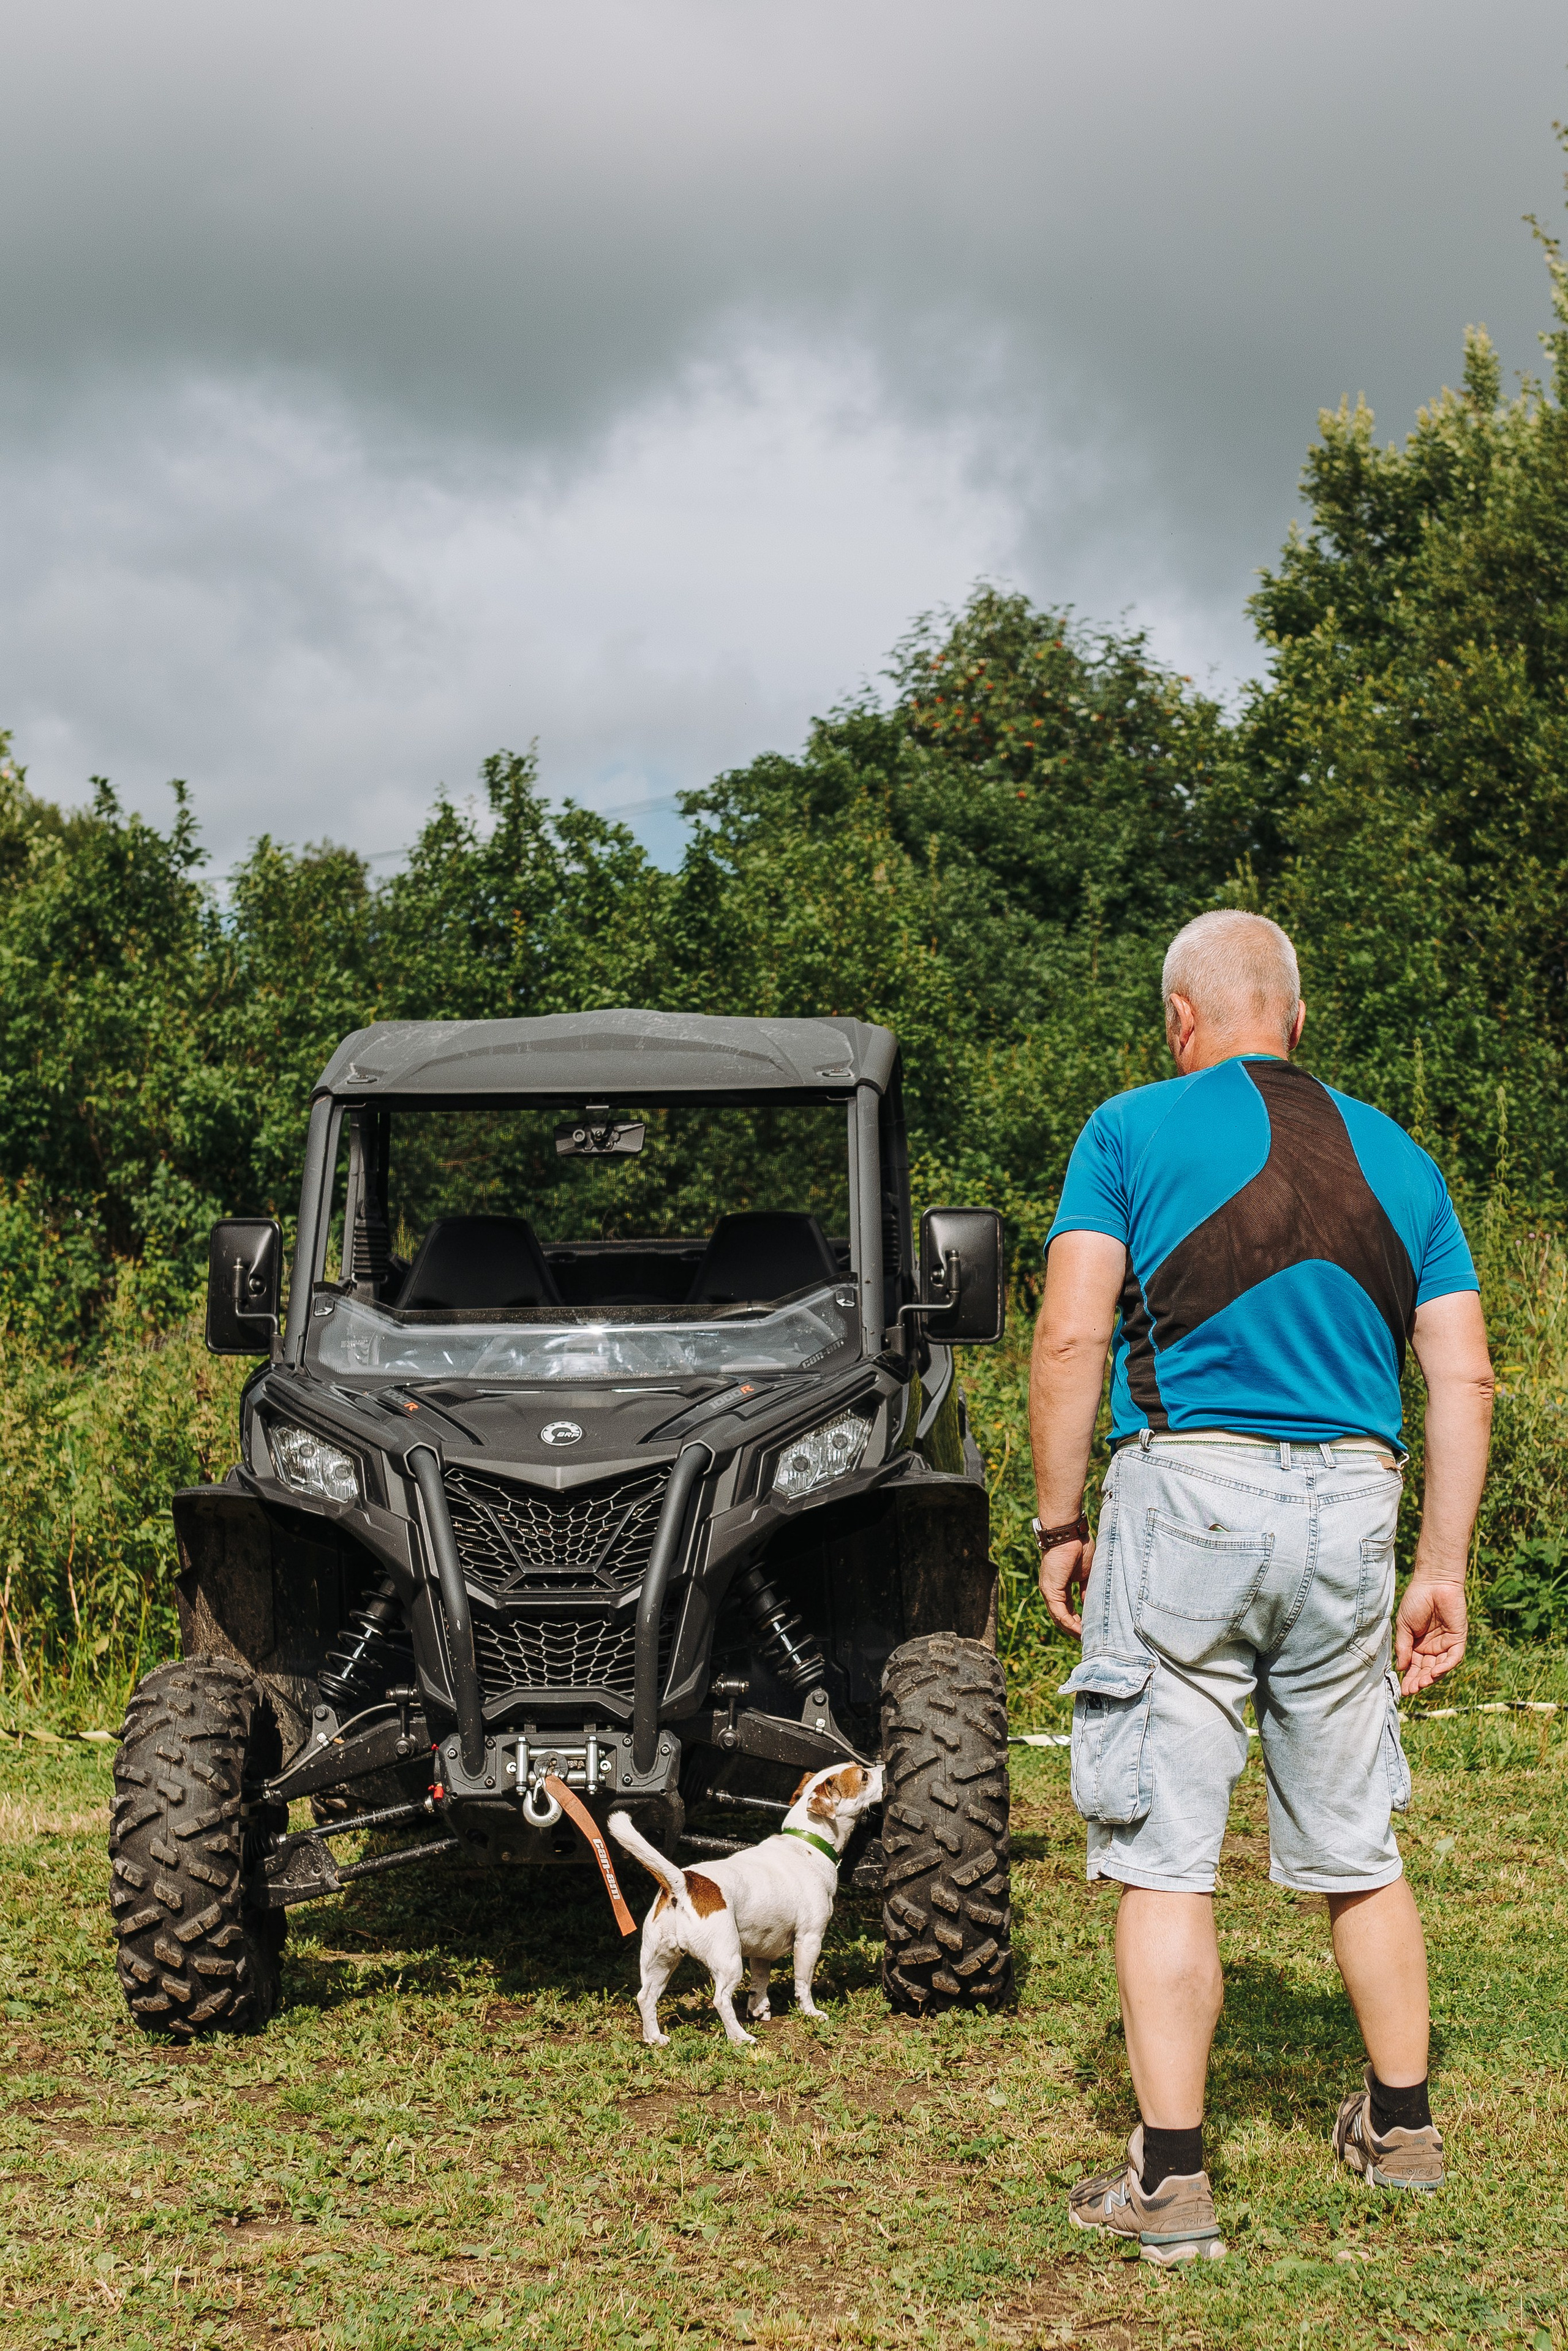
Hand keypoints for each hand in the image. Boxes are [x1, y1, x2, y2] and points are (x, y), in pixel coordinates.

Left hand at [1038, 1534, 1093, 1639]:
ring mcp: (1049, 1591)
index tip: (1089, 1629)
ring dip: (1072, 1630)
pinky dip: (1069, 1623)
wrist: (1069, 1533)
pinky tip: (1080, 1631)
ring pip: (1059, 1618)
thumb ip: (1086, 1589)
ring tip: (1086, 1639)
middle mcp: (1051, 1591)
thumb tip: (1090, 1605)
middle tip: (1088, 1639)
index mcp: (1059, 1586)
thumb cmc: (1078, 1547)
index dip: (1077, 1621)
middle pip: (1061, 1617)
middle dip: (1074, 1630)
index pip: (1067, 1609)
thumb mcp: (1086, 1573)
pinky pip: (1059, 1612)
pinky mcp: (1051, 1589)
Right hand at [1394, 1575, 1467, 1693]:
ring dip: (1431, 1677)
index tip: (1402, 1690)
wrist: (1433, 1583)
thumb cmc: (1415, 1601)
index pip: (1414, 1666)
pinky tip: (1435, 1673)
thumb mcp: (1404, 1626)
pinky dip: (1445, 1666)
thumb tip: (1401, 1669)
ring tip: (1421, 1684)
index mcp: (1418, 1645)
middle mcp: (1433, 1647)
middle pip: (1427, 1670)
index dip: (1409, 1678)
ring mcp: (1446, 1644)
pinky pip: (1453, 1657)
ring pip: (1440, 1667)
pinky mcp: (1458, 1639)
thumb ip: (1403, 1648)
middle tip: (1411, 1691)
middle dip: (1419, 1681)